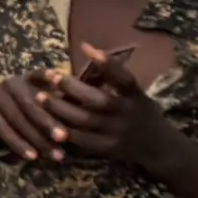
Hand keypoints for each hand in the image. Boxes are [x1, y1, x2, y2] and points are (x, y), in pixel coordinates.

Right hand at [0, 69, 67, 165]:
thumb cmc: (21, 116)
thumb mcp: (39, 108)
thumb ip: (58, 107)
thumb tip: (85, 113)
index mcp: (27, 79)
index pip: (40, 75)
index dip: (49, 77)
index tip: (60, 79)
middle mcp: (10, 82)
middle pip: (30, 102)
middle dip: (47, 121)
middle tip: (63, 137)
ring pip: (18, 118)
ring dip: (37, 138)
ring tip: (55, 156)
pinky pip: (2, 128)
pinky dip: (18, 143)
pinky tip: (31, 157)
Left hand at [38, 45, 164, 169]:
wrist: (157, 147)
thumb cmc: (138, 112)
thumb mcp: (133, 93)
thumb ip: (112, 75)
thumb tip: (85, 47)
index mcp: (135, 96)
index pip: (125, 78)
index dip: (107, 64)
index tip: (86, 48)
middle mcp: (127, 114)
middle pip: (99, 101)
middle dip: (72, 88)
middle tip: (51, 76)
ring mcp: (117, 133)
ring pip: (85, 121)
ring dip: (60, 109)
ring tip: (39, 97)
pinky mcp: (107, 149)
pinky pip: (81, 140)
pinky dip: (63, 130)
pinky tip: (46, 122)